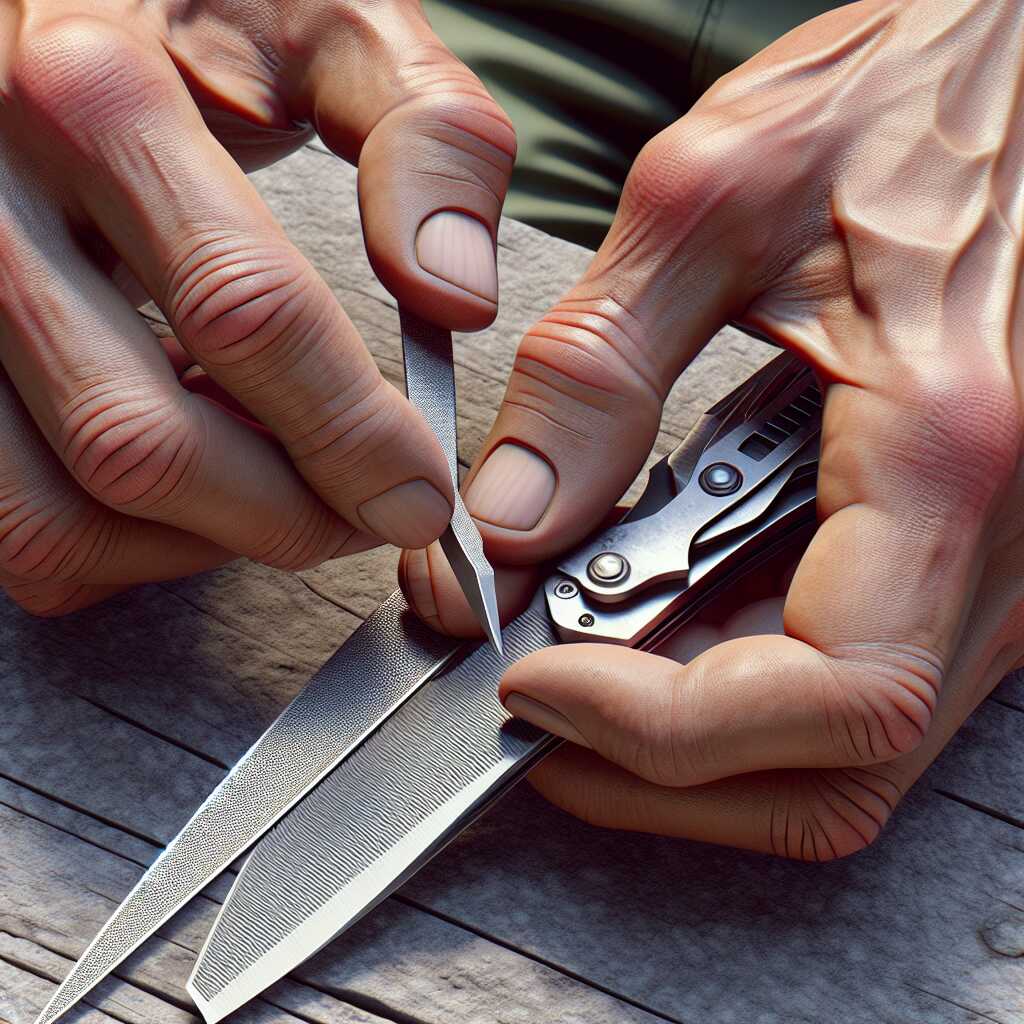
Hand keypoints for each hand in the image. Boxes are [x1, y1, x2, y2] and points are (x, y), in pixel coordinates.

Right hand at [0, 0, 512, 614]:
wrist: (60, 6)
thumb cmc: (200, 13)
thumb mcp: (331, 23)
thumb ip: (424, 136)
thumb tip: (458, 295)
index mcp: (98, 95)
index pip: (244, 311)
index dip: (350, 433)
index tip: (421, 493)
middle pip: (139, 440)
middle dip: (285, 514)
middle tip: (371, 515)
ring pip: (55, 510)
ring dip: (197, 545)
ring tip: (286, 501)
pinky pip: (12, 521)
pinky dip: (118, 545)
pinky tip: (195, 487)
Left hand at [400, 0, 1023, 858]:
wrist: (1010, 77)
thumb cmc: (909, 100)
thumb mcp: (715, 202)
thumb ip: (600, 367)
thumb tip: (513, 516)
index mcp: (947, 451)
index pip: (831, 695)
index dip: (668, 733)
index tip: (535, 686)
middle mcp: (995, 541)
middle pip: (832, 766)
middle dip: (659, 769)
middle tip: (535, 703)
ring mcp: (986, 565)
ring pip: (840, 749)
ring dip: (690, 741)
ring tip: (571, 666)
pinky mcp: (959, 555)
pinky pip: (844, 679)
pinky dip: (731, 685)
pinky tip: (649, 620)